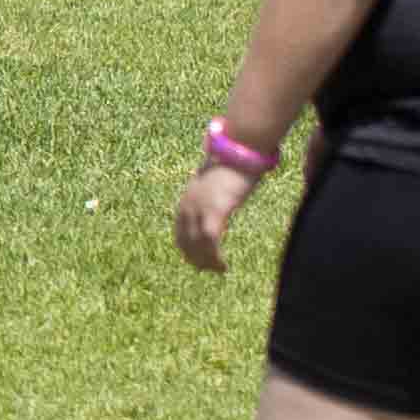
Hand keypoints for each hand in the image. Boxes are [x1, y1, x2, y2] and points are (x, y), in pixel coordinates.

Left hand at [173, 148, 259, 272]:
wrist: (240, 149)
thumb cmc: (234, 163)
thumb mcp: (218, 183)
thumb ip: (214, 194)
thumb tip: (222, 198)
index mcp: (188, 199)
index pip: (179, 230)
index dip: (186, 247)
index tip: (195, 259)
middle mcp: (188, 205)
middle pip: (184, 240)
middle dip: (194, 258)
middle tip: (207, 270)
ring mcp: (200, 208)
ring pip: (197, 244)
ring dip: (206, 261)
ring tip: (217, 270)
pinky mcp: (215, 211)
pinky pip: (210, 241)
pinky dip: (214, 256)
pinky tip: (222, 265)